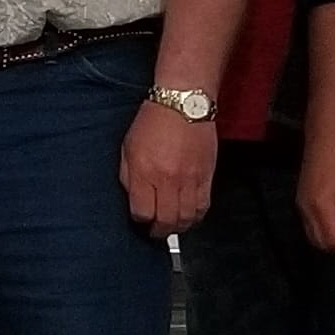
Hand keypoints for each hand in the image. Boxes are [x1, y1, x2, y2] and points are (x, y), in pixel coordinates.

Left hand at [120, 99, 216, 238]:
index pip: (142, 212)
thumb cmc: (153, 121)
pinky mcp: (207, 176)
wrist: (183, 103)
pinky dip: (196, 217)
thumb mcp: (128, 148)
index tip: (140, 218)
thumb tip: (133, 199)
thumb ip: (128, 176)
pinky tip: (189, 216)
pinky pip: (203, 206)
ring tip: (172, 226)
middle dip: (159, 231)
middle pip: (166, 220)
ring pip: (187, 218)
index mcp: (144, 172)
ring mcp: (190, 179)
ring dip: (179, 227)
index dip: (140, 220)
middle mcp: (168, 179)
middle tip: (156, 232)